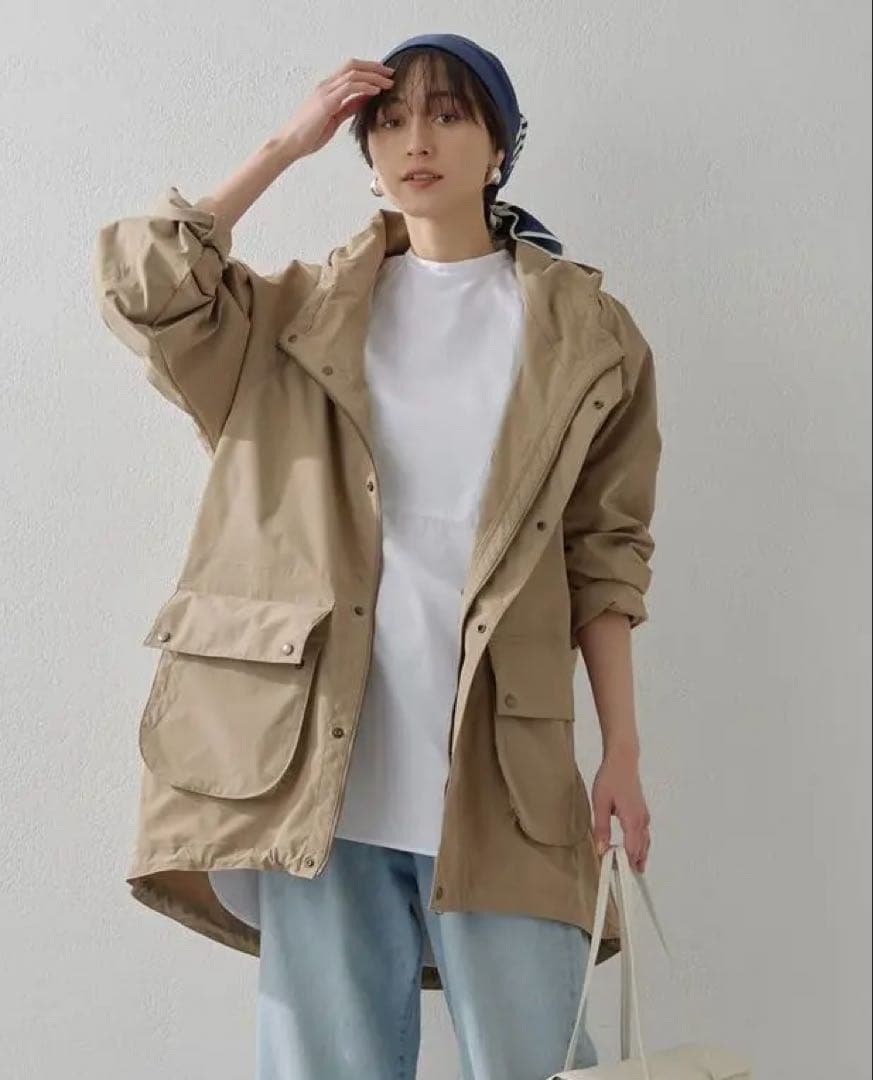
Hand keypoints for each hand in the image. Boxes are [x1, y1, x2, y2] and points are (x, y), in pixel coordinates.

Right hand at [276, 57, 394, 159]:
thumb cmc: (309, 134)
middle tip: (391, 72)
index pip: (350, 70)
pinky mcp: (326, 102)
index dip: (369, 69)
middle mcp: (326, 86)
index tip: (385, 74)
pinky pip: (349, 88)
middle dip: (374, 67)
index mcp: (327, 88)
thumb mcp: (335, 118)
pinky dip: (365, 86)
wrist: (290, 143)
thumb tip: (365, 98)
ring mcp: (325, 92)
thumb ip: (349, 106)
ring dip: (374, 76)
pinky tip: (376, 91)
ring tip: (388, 82)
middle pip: (353, 65)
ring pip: (353, 74)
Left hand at [591, 748, 650, 871]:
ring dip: (639, 856)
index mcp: (632, 820)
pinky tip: (634, 850)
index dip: (625, 864)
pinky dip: (640, 846)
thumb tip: (602, 849)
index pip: (631, 850)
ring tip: (632, 870)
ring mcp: (644, 817)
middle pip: (641, 850)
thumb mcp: (600, 803)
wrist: (623, 760)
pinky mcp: (642, 813)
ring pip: (644, 843)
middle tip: (623, 877)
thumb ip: (601, 828)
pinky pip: (644, 835)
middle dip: (633, 864)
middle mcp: (642, 820)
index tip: (618, 875)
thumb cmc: (611, 778)